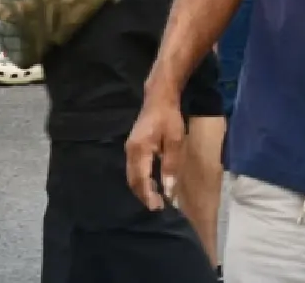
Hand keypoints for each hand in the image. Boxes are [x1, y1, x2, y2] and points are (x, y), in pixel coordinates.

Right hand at [124, 91, 186, 210]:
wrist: (159, 97)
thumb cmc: (169, 117)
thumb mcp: (175, 141)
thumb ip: (171, 166)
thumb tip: (168, 190)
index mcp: (140, 150)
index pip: (141, 179)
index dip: (148, 195)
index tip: (158, 207)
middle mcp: (130, 151)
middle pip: (133, 181)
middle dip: (144, 196)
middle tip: (158, 207)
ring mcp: (129, 149)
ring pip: (131, 176)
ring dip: (142, 189)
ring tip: (156, 199)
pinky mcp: (132, 148)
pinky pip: (133, 170)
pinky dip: (141, 181)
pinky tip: (152, 185)